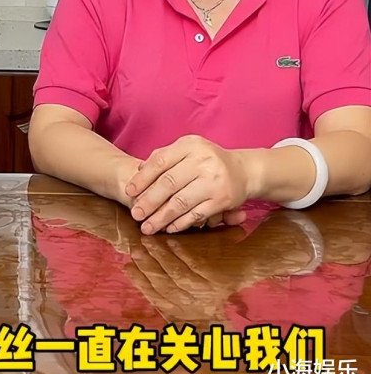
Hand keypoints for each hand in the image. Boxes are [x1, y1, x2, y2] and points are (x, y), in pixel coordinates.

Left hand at [125, 135, 250, 233]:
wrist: (244, 170)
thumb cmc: (207, 159)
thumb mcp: (187, 150)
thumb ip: (163, 157)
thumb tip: (139, 172)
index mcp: (189, 145)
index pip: (160, 161)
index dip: (143, 178)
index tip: (129, 191)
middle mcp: (202, 161)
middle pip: (168, 183)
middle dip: (149, 201)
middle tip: (135, 214)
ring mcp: (213, 180)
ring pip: (181, 202)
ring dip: (161, 217)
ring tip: (147, 227)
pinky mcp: (222, 199)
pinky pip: (196, 214)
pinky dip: (180, 223)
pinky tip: (168, 228)